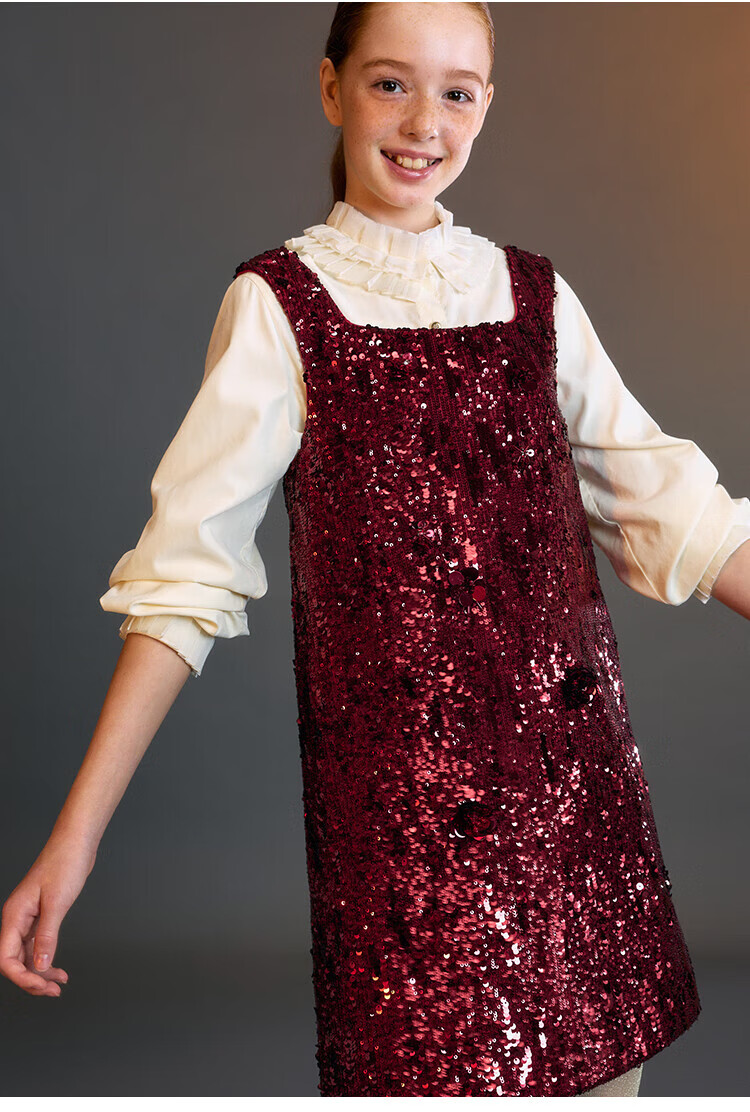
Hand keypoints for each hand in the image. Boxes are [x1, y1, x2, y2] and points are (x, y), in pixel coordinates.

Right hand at [0, 834, 96, 996]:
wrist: (76, 842)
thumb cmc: (64, 863)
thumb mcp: (57, 902)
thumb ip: (47, 935)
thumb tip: (40, 966)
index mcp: (13, 915)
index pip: (6, 958)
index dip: (21, 977)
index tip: (42, 985)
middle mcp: (17, 919)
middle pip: (14, 961)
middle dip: (32, 979)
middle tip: (53, 990)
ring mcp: (28, 918)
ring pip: (26, 955)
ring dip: (40, 972)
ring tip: (59, 984)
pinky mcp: (41, 915)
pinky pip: (37, 945)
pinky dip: (47, 959)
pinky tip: (58, 969)